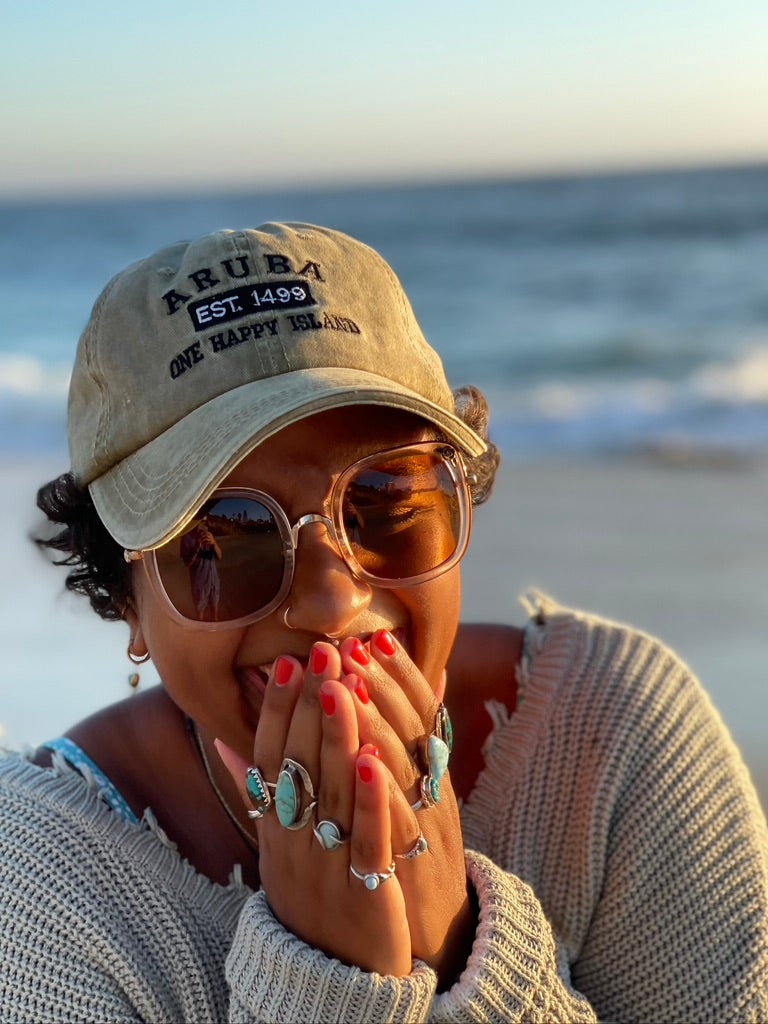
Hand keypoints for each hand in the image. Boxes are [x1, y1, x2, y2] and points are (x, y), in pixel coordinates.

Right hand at [217, 634, 470, 984]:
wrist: (335, 981)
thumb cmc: (312, 894)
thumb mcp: (277, 845)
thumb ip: (257, 794)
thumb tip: (224, 744)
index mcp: (274, 829)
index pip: (269, 759)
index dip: (279, 711)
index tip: (290, 663)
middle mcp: (292, 843)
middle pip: (297, 765)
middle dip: (310, 706)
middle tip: (322, 651)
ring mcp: (325, 867)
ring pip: (329, 795)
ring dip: (336, 737)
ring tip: (343, 686)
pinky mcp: (365, 890)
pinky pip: (365, 840)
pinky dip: (369, 798)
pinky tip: (376, 758)